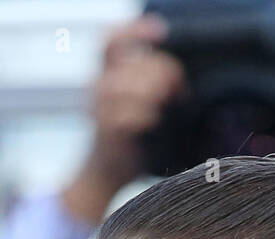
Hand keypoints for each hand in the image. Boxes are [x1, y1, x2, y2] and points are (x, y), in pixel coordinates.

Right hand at [61, 14, 186, 224]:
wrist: (105, 173)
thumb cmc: (129, 137)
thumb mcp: (136, 102)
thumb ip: (149, 82)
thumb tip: (172, 76)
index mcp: (106, 75)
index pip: (110, 41)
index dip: (133, 31)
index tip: (160, 33)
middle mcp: (98, 87)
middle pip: (135, 63)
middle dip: (162, 72)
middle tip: (176, 89)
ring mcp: (98, 108)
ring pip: (131, 87)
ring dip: (155, 95)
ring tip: (164, 107)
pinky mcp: (104, 130)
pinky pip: (128, 116)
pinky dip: (146, 117)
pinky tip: (152, 123)